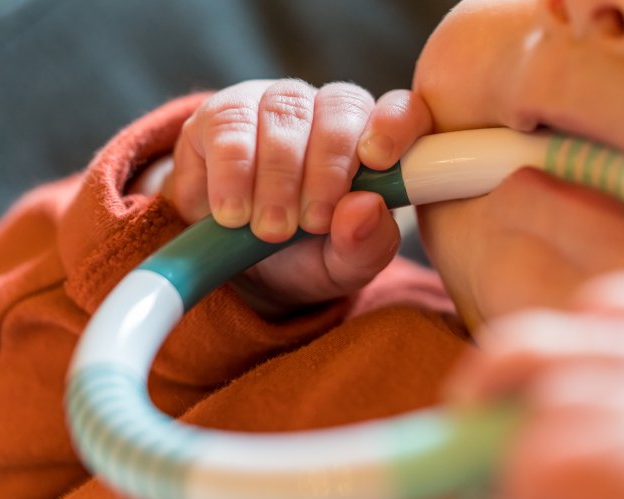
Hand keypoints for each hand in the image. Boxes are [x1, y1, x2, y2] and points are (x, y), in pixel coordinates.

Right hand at [161, 79, 432, 316]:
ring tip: (270, 229)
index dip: (395, 125)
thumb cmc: (306, 256)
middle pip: (340, 108)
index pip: (402, 110)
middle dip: (327, 170)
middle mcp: (328, 111)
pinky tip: (233, 211)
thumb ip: (366, 245)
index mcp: (375, 140)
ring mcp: (274, 105)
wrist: (237, 267)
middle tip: (310, 224)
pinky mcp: (221, 114)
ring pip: (284, 111)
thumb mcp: (342, 267)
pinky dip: (232, 172)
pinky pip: (229, 124)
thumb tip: (367, 207)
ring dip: (277, 175)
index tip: (378, 160)